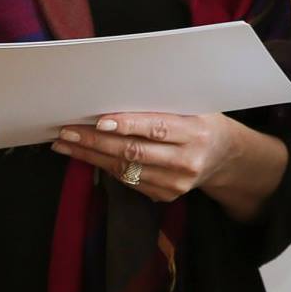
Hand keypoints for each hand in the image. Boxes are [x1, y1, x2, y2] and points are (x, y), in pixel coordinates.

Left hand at [52, 111, 242, 201]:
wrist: (224, 156)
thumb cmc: (202, 121)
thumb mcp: (193, 107)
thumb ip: (162, 105)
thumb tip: (117, 95)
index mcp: (195, 132)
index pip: (157, 128)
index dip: (127, 124)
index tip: (99, 119)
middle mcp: (186, 161)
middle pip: (134, 152)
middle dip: (95, 141)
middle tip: (67, 131)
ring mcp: (175, 183)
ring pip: (125, 169)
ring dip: (91, 156)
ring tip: (66, 143)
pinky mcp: (165, 195)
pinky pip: (128, 180)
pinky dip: (103, 167)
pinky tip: (86, 155)